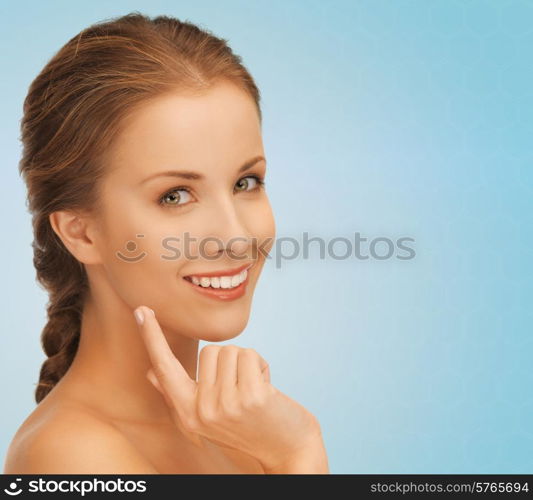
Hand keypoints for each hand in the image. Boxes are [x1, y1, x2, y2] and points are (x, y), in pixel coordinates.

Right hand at [133, 305, 324, 472]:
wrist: (286, 451)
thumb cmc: (248, 426)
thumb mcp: (208, 415)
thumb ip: (178, 393)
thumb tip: (149, 373)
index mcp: (188, 414)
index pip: (165, 368)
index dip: (152, 337)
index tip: (141, 310)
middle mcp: (202, 412)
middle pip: (210, 351)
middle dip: (231, 362)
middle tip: (243, 389)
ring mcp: (226, 406)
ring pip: (231, 351)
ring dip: (247, 364)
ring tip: (254, 390)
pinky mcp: (251, 397)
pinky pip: (250, 355)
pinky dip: (261, 365)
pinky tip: (268, 390)